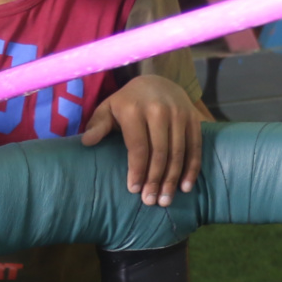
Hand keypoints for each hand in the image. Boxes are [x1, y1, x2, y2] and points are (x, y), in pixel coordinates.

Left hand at [80, 75, 204, 206]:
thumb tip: (86, 142)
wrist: (157, 80)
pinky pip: (195, 147)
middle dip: (155, 180)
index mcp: (135, 109)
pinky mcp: (193, 118)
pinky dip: (192, 169)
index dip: (137, 170)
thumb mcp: (109, 108)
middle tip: (151, 201)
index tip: (134, 190)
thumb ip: (98, 125)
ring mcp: (179, 114)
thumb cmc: (128, 102)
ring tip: (166, 200)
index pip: (138, 146)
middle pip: (160, 152)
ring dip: (173, 179)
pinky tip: (185, 187)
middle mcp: (159, 110)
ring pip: (178, 153)